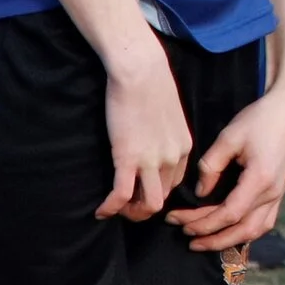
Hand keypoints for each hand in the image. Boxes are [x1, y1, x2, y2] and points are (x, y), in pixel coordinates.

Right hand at [100, 42, 192, 221]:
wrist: (141, 71)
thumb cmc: (151, 86)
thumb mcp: (169, 115)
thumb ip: (165, 134)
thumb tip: (151, 142)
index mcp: (184, 147)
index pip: (175, 183)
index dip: (157, 192)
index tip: (140, 192)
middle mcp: (173, 158)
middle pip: (163, 196)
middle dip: (144, 208)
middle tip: (124, 206)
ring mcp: (152, 160)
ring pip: (149, 204)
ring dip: (131, 213)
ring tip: (115, 211)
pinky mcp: (128, 158)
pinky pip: (121, 195)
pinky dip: (111, 208)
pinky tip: (100, 211)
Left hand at [169, 77, 284, 251]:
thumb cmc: (260, 119)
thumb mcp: (229, 138)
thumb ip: (211, 167)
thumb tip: (201, 192)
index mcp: (260, 180)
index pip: (228, 214)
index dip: (201, 223)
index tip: (177, 220)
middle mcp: (272, 193)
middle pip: (242, 230)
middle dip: (212, 238)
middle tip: (186, 237)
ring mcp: (279, 194)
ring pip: (256, 230)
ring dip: (230, 240)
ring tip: (205, 241)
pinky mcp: (279, 191)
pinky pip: (264, 222)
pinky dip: (246, 232)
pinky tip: (229, 231)